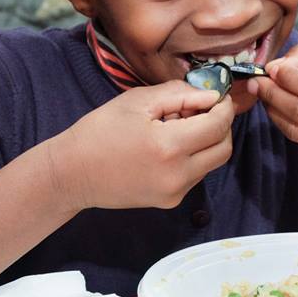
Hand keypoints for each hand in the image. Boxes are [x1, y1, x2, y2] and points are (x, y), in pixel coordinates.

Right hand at [52, 80, 234, 209]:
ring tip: (177, 126)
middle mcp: (178, 175)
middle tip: (201, 109)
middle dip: (221, 125)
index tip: (218, 94)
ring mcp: (175, 192)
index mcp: (169, 146)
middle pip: (223, 148)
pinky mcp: (169, 201)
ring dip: (206, 141)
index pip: (218, 125)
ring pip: (212, 163)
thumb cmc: (100, 131)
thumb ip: (179, 94)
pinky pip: (195, 175)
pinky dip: (193, 156)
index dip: (223, 106)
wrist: (73, 173)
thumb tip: (212, 95)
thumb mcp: (137, 101)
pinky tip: (168, 145)